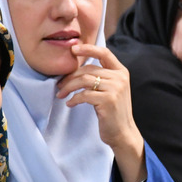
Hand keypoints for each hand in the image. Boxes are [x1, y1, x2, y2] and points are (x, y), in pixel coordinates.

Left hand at [56, 43, 145, 181]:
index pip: (104, 52)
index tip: (72, 49)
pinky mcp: (108, 100)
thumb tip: (75, 68)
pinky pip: (84, 95)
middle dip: (70, 76)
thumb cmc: (112, 111)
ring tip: (61, 94)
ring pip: (84, 80)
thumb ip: (100, 76)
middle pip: (88, 69)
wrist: (123, 132)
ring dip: (68, 87)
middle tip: (59, 84)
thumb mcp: (111, 89)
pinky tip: (70, 103)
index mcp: (121, 71)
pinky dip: (74, 99)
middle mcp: (120, 78)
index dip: (87, 48)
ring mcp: (115, 89)